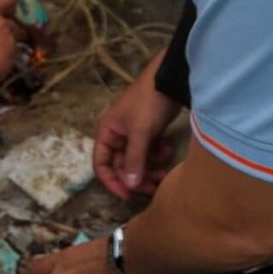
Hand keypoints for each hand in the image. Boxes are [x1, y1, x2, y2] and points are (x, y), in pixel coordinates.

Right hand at [95, 57, 183, 199]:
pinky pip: (150, 151)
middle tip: (154, 187)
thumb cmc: (149, 103)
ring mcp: (136, 133)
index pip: (102, 164)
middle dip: (137, 177)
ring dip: (150, 169)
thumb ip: (134, 159)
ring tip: (164, 173)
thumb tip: (129, 185)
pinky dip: (158, 155)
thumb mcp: (140, 132)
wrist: (170, 78)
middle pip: (122, 166)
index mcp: (108, 133)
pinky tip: (168, 150)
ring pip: (139, 161)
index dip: (112, 182)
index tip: (128, 195)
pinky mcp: (151, 131)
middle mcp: (119, 135)